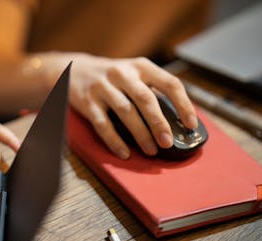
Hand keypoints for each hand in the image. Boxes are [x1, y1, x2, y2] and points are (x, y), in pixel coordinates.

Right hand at [43, 53, 197, 158]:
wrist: (71, 69)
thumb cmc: (109, 77)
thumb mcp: (131, 74)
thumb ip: (149, 90)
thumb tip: (174, 120)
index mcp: (140, 66)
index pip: (169, 83)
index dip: (183, 104)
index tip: (190, 124)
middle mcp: (122, 73)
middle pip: (146, 99)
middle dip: (159, 124)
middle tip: (168, 142)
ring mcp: (103, 87)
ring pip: (126, 112)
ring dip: (140, 134)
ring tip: (150, 150)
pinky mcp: (87, 101)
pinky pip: (103, 124)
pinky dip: (115, 140)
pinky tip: (124, 152)